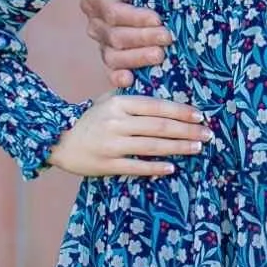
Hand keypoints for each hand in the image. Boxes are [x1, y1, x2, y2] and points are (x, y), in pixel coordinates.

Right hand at [47, 93, 208, 176]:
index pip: (156, 106)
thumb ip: (132, 99)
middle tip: (208, 134)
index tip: (199, 115)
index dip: (180, 111)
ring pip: (152, 146)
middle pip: (159, 126)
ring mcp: (111, 144)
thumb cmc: (89, 120)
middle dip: (187, 130)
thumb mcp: (107, 101)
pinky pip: (136, 166)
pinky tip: (172, 167)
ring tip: (197, 147)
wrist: (58, 140)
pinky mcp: (107, 164)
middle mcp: (116, 122)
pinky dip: (155, 167)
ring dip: (178, 147)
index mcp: (119, 104)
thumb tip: (164, 99)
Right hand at [82, 0, 168, 86]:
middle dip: (143, 38)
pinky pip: (111, 72)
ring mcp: (102, 45)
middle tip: (167, 38)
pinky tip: (131, 80)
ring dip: (137, 58)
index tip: (158, 19)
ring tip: (160, 56)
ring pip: (114, 57)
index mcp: (96, 0)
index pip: (114, 13)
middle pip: (116, 37)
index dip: (135, 17)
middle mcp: (95, 24)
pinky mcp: (112, 61)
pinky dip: (118, 78)